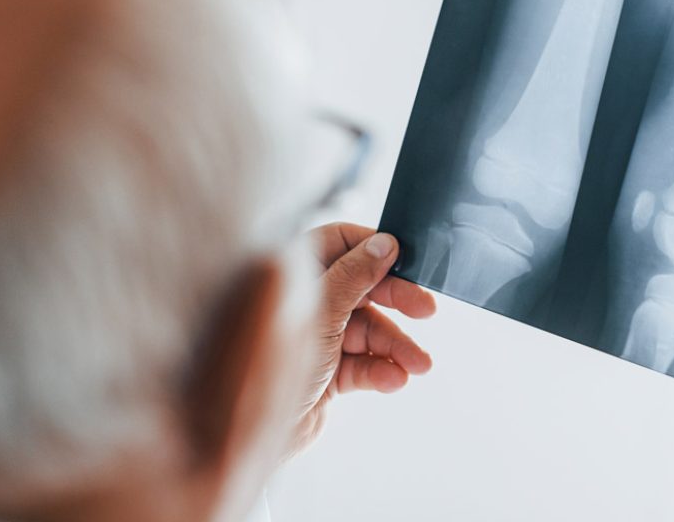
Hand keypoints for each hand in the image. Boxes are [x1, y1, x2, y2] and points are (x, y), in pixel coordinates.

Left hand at [288, 223, 436, 453]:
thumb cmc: (271, 360)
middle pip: (361, 287)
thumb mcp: (320, 311)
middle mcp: (304, 301)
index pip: (340, 243)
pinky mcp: (326, 373)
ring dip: (396, 347)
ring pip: (367, 331)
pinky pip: (361, 364)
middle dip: (396, 300)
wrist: (246, 430)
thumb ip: (354, 276)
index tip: (406, 260)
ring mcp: (316, 338)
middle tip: (427, 310)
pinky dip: (379, 371)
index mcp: (292, 273)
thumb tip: (385, 244)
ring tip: (419, 365)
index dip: (374, 249)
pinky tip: (394, 380)